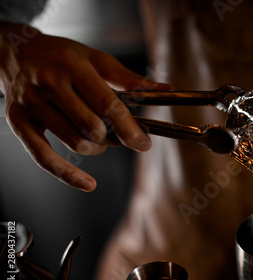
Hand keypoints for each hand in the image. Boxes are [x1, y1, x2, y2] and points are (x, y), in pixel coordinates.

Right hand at [0, 22, 172, 190]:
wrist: (16, 51)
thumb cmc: (62, 56)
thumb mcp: (97, 58)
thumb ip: (129, 79)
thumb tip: (165, 90)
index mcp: (71, 65)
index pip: (106, 103)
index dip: (128, 127)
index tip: (144, 143)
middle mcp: (48, 84)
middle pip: (91, 127)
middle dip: (114, 138)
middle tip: (121, 135)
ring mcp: (31, 104)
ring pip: (74, 143)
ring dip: (97, 148)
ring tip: (100, 137)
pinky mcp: (18, 123)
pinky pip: (43, 157)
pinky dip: (68, 175)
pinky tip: (88, 183)